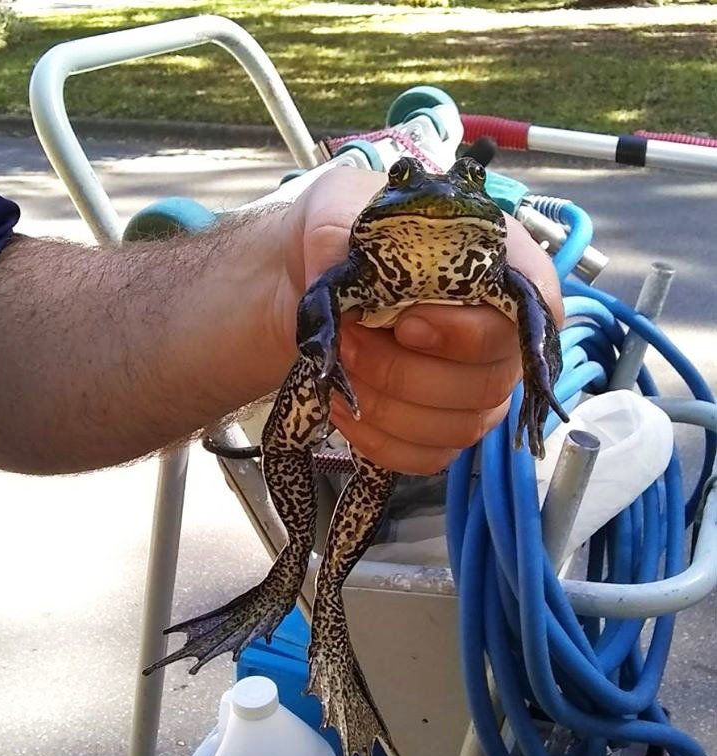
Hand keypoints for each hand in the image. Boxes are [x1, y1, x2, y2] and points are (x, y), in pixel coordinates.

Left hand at [275, 166, 563, 474]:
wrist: (310, 277)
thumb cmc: (345, 235)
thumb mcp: (337, 212)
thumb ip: (346, 238)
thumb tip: (343, 281)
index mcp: (501, 269)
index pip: (530, 315)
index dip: (468, 333)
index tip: (406, 322)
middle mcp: (502, 338)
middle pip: (487, 383)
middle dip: (406, 371)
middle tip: (351, 338)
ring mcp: (476, 391)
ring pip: (457, 427)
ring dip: (387, 405)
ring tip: (342, 365)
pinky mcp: (441, 430)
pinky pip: (426, 458)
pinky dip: (378, 441)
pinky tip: (341, 407)